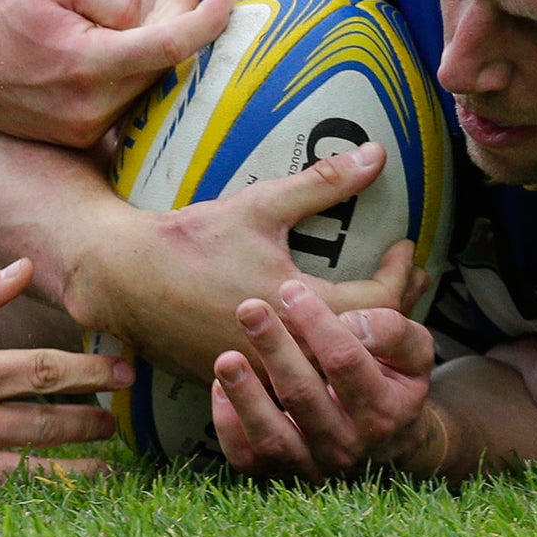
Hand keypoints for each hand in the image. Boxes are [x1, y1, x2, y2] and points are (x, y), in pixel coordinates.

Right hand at [0, 0, 232, 146]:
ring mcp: (85, 130)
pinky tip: (147, 39)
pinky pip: (129, 100)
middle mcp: (88, 108)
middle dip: (185, 21)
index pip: (164, 46)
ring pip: (147, 85)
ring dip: (164, 46)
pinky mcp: (82, 139)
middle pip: (162, 65)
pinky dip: (142, 71)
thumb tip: (154, 18)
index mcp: (85, 65)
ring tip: (170, 1)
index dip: (203, 23)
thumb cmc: (10, 6)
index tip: (228, 0)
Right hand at [0, 258, 129, 480]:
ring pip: (30, 461)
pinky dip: (37, 489)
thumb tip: (23, 267)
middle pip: (45, 418)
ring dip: (76, 460)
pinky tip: (66, 489)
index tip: (122, 371)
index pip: (41, 370)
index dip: (88, 371)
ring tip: (111, 456)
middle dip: (93, 415)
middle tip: (126, 410)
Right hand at [66, 142, 425, 384]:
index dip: (401, 276)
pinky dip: (325, 359)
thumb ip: (324, 182)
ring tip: (382, 306)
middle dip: (395, 309)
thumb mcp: (261, 204)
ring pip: (333, 370)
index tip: (405, 248)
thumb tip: (377, 154)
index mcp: (297, 306)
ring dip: (364, 338)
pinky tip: (332, 337)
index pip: (378, 305)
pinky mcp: (242, 382)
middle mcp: (285, 350)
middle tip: (412, 278)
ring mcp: (262, 372)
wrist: (124, 279)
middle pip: (365, 345)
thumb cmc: (193, 240)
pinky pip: (297, 381)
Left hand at [211, 280, 438, 482]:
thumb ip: (390, 330)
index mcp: (383, 410)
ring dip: (246, 394)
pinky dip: (230, 427)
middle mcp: (348, 444)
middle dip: (274, 348)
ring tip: (226, 358)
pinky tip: (221, 389)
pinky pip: (249, 458)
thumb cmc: (394, 381)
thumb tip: (349, 322)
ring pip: (272, 435)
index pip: (345, 360)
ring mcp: (313, 464)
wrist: (386, 443)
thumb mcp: (413, 351)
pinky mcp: (283, 474)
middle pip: (303, 395)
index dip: (317, 323)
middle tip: (249, 309)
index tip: (292, 291)